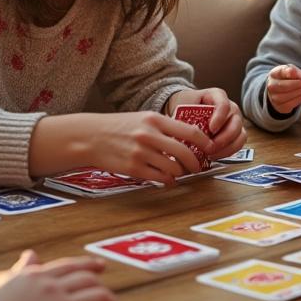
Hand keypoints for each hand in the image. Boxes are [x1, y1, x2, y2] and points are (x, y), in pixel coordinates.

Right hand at [0, 250, 118, 300]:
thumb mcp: (1, 283)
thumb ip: (19, 270)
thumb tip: (29, 255)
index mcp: (37, 276)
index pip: (69, 266)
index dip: (88, 265)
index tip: (101, 266)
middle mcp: (53, 287)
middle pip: (87, 280)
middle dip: (100, 285)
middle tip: (107, 293)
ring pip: (97, 297)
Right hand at [83, 110, 213, 183]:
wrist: (90, 136)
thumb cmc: (119, 127)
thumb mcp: (143, 119)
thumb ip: (165, 127)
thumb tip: (189, 140)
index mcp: (155, 119)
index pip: (190, 131)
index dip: (205, 143)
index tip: (210, 149)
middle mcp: (149, 135)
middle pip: (185, 152)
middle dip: (195, 163)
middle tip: (196, 167)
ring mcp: (141, 152)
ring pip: (174, 168)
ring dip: (180, 173)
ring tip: (178, 172)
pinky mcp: (133, 168)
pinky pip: (160, 178)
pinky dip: (168, 181)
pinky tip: (167, 180)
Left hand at [167, 87, 247, 161]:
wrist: (188, 109)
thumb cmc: (186, 106)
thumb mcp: (183, 106)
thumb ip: (186, 115)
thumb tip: (185, 133)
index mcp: (218, 95)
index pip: (224, 104)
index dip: (219, 118)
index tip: (211, 129)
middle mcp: (231, 107)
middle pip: (235, 122)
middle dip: (223, 138)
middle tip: (210, 148)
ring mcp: (236, 121)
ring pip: (240, 135)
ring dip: (227, 147)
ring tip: (211, 154)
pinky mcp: (237, 133)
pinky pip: (238, 144)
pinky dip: (228, 152)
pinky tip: (215, 156)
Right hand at [264, 64, 300, 115]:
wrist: (279, 89)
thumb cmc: (287, 78)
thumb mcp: (295, 72)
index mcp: (274, 73)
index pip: (281, 72)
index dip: (288, 72)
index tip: (293, 72)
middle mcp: (271, 86)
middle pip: (286, 86)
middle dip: (299, 84)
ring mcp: (273, 97)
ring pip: (289, 96)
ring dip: (299, 92)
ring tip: (300, 89)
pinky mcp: (279, 107)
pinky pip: (291, 105)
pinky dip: (298, 100)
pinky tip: (298, 95)